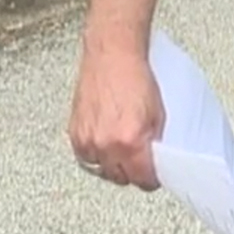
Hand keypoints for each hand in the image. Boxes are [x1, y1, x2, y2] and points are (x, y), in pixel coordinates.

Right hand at [68, 43, 165, 189]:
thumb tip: (155, 161)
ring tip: (122, 150)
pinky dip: (96, 155)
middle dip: (132, 172)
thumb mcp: (158, 113)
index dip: (151, 179)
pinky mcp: (74, 133)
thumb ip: (154, 142)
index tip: (154, 175)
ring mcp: (88, 139)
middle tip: (139, 161)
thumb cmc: (135, 76)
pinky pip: (86, 158)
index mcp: (130, 141)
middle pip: (121, 179)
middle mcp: (105, 144)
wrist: (112, 54)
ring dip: (113, 165)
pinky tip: (106, 143)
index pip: (143, 180)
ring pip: (102, 171)